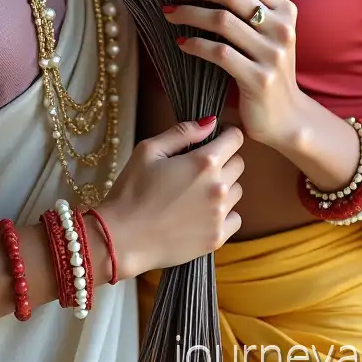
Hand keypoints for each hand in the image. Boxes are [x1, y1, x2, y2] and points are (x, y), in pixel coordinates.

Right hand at [100, 119, 243, 278]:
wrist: (123, 238)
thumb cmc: (131, 190)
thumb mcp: (149, 150)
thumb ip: (182, 132)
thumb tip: (211, 122)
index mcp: (204, 162)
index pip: (236, 139)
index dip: (228, 134)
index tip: (218, 138)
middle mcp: (218, 187)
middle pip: (238, 164)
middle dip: (224, 160)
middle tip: (199, 168)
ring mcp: (219, 215)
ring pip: (237, 191)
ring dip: (224, 187)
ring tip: (197, 192)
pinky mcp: (217, 238)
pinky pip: (235, 219)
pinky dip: (224, 214)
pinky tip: (202, 213)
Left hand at [165, 0, 306, 149]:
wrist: (287, 117)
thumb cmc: (267, 69)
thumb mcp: (268, 33)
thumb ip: (247, 7)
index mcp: (285, 9)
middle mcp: (282, 28)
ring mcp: (272, 54)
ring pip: (221, 20)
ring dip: (189, 13)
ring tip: (170, 14)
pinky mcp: (259, 79)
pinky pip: (219, 53)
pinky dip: (195, 44)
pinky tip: (182, 43)